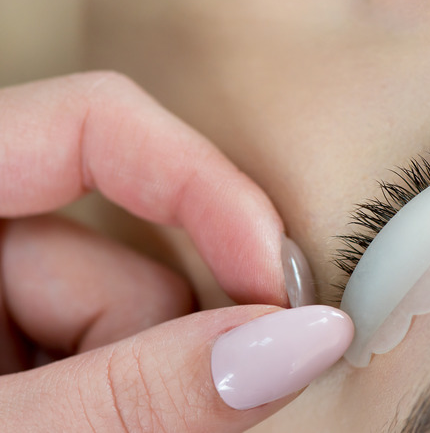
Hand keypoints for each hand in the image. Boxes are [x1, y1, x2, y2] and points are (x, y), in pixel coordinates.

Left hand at [0, 73, 352, 431]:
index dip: (202, 188)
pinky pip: (109, 343)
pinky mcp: (18, 340)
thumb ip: (140, 390)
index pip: (94, 121)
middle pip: (123, 242)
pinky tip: (78, 428)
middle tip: (121, 423)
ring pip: (128, 307)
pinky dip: (117, 393)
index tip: (276, 284)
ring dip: (133, 380)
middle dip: (157, 336)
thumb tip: (306, 343)